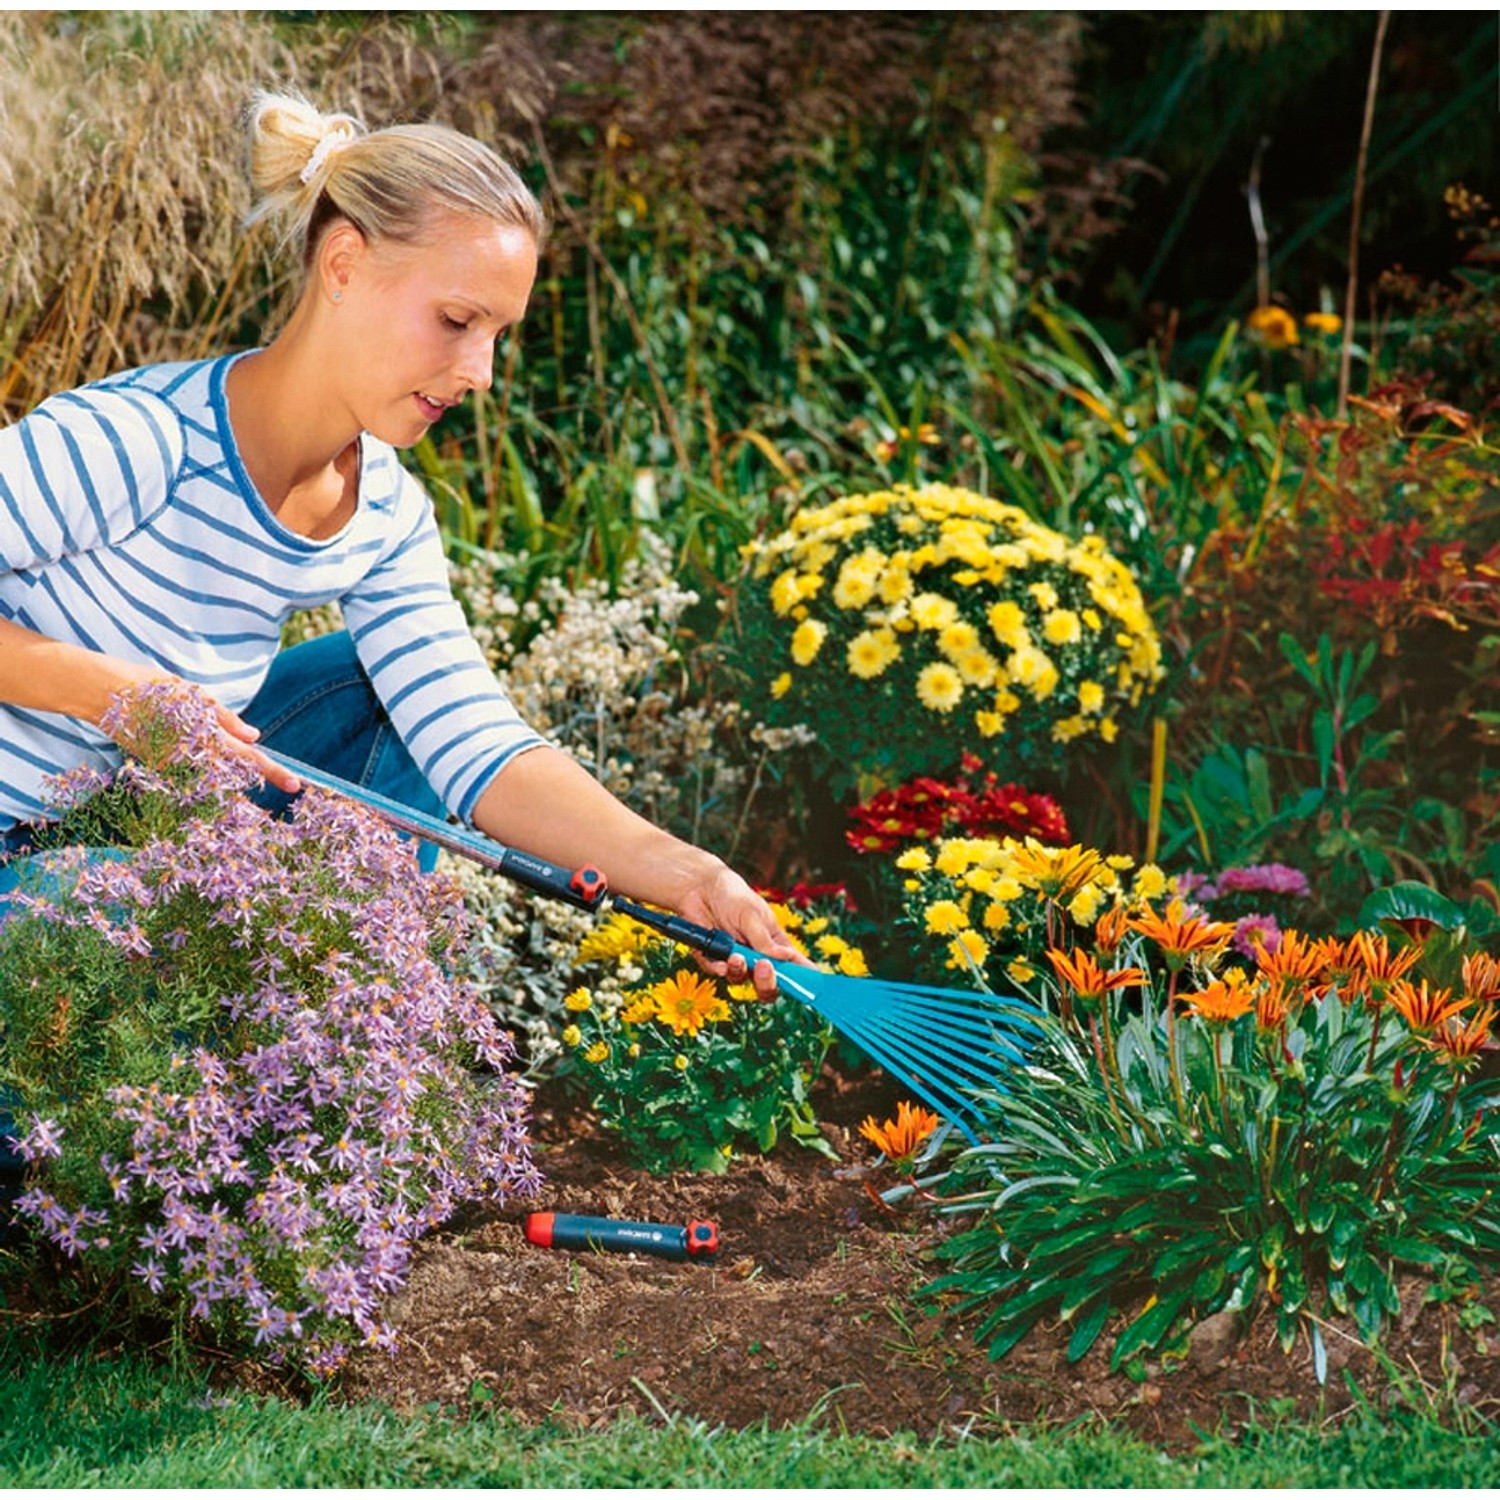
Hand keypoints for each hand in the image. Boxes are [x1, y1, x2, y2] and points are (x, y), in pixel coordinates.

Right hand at [102, 659, 301, 794]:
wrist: (99, 694)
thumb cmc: (149, 687)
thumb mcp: (192, 694)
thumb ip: (224, 718)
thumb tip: (255, 735)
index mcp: (204, 737)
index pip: (248, 758)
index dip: (273, 771)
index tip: (296, 786)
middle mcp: (190, 757)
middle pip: (234, 769)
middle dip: (255, 771)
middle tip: (282, 775)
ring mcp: (173, 764)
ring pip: (212, 768)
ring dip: (224, 761)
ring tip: (219, 743)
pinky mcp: (159, 764)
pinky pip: (191, 763)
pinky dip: (200, 755)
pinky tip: (189, 737)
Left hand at [675, 862, 813, 1001]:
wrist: (698, 887)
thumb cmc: (732, 896)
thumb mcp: (753, 914)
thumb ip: (765, 940)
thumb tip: (787, 958)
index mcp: (774, 943)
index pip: (793, 966)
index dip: (804, 978)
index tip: (812, 986)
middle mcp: (756, 956)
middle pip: (767, 984)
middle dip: (768, 983)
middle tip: (765, 969)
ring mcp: (734, 960)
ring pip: (741, 980)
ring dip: (741, 971)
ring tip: (737, 956)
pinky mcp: (712, 959)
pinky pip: (717, 972)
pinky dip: (720, 969)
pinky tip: (722, 962)